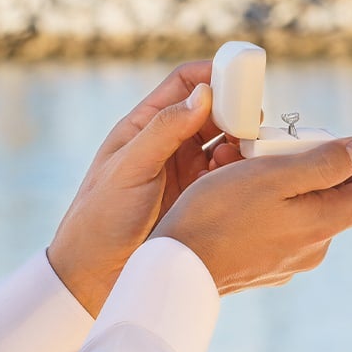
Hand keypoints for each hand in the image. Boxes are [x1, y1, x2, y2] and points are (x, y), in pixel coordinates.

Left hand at [48, 61, 234, 316]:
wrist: (95, 277)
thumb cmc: (100, 216)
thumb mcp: (129, 168)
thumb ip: (164, 130)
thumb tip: (203, 93)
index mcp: (144, 126)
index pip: (183, 84)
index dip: (212, 74)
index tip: (241, 75)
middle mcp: (168, 144)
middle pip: (212, 111)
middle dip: (237, 109)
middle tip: (256, 117)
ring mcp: (185, 172)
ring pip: (225, 144)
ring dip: (242, 141)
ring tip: (251, 150)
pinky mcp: (199, 200)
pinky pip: (228, 177)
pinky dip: (241, 171)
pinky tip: (244, 177)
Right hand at [151, 136, 351, 294]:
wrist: (175, 266)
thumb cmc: (219, 214)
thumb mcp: (273, 174)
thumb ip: (324, 162)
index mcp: (324, 225)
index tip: (317, 149)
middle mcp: (314, 248)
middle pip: (334, 196)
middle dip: (304, 164)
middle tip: (264, 149)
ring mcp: (289, 260)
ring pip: (300, 207)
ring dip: (275, 179)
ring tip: (235, 164)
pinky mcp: (264, 264)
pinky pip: (276, 224)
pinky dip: (260, 202)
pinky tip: (228, 191)